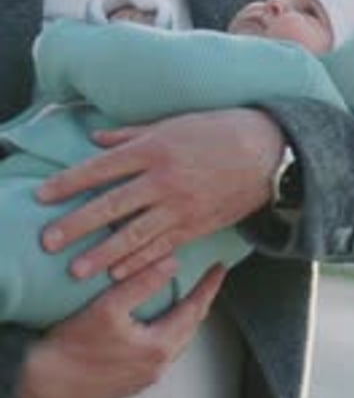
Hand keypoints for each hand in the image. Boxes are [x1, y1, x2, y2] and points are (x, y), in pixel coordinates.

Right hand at [18, 260, 225, 397]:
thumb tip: (172, 262)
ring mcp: (144, 377)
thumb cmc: (72, 347)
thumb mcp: (108, 307)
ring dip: (184, 318)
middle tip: (207, 280)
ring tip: (187, 296)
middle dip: (201, 302)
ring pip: (176, 342)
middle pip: (190, 328)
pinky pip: (160, 352)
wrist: (43, 383)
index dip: (209, 286)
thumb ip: (142, 282)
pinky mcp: (130, 381)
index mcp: (158, 347)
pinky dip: (167, 331)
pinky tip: (158, 321)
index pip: (195, 310)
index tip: (220, 268)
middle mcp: (157, 366)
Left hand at [37, 109, 283, 279]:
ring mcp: (181, 206)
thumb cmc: (218, 130)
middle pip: (112, 205)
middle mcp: (164, 179)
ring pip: (134, 235)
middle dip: (77, 224)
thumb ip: (132, 134)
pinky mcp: (196, 226)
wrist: (267, 153)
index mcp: (155, 149)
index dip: (70, 182)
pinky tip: (118, 274)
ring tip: (76, 269)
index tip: (44, 195)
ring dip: (102, 254)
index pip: (103, 167)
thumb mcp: (173, 123)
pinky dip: (139, 262)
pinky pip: (162, 248)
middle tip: (48, 240)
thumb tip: (96, 140)